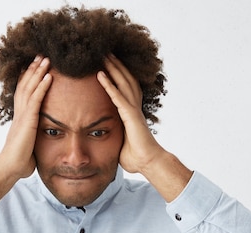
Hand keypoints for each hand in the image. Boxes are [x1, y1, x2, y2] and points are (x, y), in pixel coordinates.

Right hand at [1, 56, 52, 179]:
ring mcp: (22, 115)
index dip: (29, 78)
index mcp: (20, 117)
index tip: (36, 67)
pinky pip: (35, 99)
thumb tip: (42, 141)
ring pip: (29, 88)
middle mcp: (19, 112)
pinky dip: (42, 86)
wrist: (11, 167)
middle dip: (33, 69)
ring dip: (38, 72)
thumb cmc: (20, 160)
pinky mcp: (27, 120)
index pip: (24, 92)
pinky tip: (48, 76)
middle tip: (41, 55)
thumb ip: (35, 137)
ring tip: (46, 59)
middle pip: (25, 85)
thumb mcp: (30, 144)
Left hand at [96, 55, 164, 174]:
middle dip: (115, 64)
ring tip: (102, 55)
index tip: (107, 63)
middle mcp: (134, 107)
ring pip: (123, 83)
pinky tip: (100, 74)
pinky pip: (118, 97)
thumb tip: (102, 139)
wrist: (149, 163)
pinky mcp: (131, 116)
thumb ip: (113, 136)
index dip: (117, 74)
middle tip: (104, 51)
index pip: (125, 88)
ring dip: (112, 68)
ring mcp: (133, 110)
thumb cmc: (136, 156)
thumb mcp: (120, 142)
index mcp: (132, 112)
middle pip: (125, 79)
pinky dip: (109, 85)